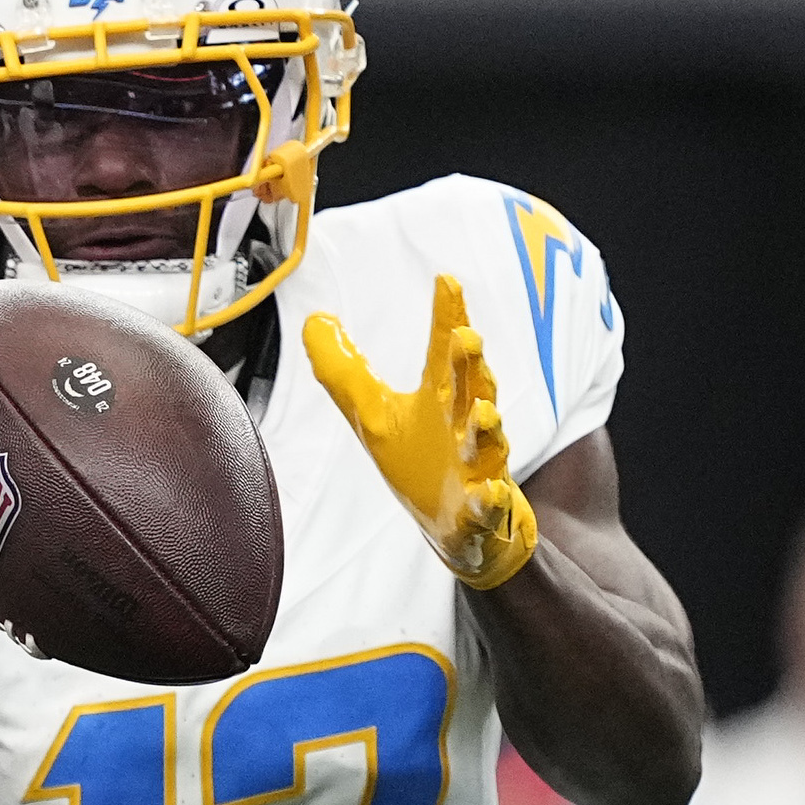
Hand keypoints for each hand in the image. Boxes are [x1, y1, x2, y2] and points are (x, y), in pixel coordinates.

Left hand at [304, 272, 538, 588]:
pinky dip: (489, 500)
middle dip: (470, 365)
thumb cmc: (421, 459)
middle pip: (472, 388)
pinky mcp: (483, 509)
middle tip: (466, 338)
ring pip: (488, 443)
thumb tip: (314, 320)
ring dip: (487, 427)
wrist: (459, 525)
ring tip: (482, 412)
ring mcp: (478, 467)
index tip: (446, 280)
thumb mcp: (372, 413)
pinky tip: (485, 493)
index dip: (447, 315)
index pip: (444, 350)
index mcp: (441, 397)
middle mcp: (466, 425)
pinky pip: (489, 504)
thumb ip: (344, 370)